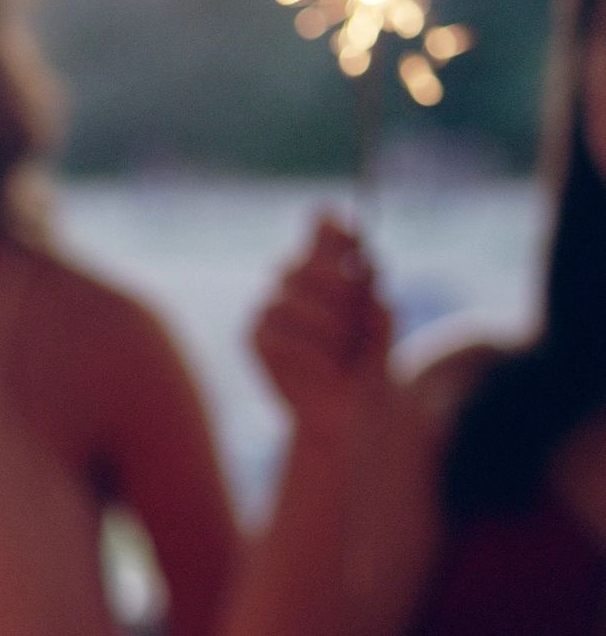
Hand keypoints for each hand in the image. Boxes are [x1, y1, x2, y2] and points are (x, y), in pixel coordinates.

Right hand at [253, 215, 391, 441]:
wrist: (349, 409)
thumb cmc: (367, 360)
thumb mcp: (381, 319)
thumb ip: (370, 287)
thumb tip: (362, 261)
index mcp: (329, 267)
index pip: (325, 226)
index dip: (338, 231)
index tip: (358, 245)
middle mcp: (295, 280)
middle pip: (307, 262)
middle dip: (340, 289)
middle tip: (359, 319)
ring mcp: (270, 306)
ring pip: (290, 300)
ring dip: (329, 328)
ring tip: (347, 352)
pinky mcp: (254, 336)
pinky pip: (280, 335)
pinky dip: (310, 353)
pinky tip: (328, 368)